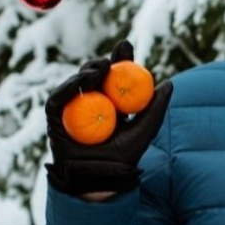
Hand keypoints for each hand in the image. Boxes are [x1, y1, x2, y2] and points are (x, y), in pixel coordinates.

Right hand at [45, 39, 172, 197]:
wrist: (103, 178)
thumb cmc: (125, 157)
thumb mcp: (146, 129)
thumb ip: (156, 108)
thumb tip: (169, 83)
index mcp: (109, 104)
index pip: (113, 77)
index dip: (118, 61)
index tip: (126, 46)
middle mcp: (89, 105)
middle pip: (93, 77)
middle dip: (102, 62)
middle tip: (113, 56)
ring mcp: (71, 111)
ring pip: (76, 84)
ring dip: (87, 72)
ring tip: (101, 68)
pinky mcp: (55, 120)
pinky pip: (58, 100)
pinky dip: (69, 88)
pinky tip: (82, 80)